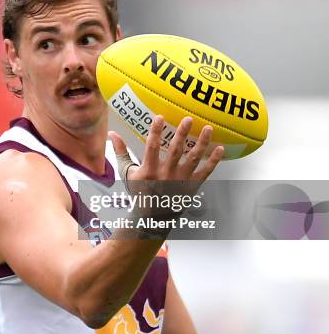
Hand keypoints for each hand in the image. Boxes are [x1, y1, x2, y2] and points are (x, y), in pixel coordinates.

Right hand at [109, 115, 223, 184]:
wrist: (153, 216)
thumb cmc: (139, 191)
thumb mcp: (127, 172)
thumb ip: (121, 152)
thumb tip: (112, 134)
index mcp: (149, 170)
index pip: (152, 146)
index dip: (156, 131)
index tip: (160, 117)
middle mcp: (166, 174)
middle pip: (175, 150)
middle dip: (182, 133)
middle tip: (189, 119)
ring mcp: (180, 180)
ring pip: (193, 158)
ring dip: (201, 143)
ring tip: (208, 129)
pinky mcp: (192, 186)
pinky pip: (205, 172)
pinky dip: (213, 161)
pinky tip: (220, 149)